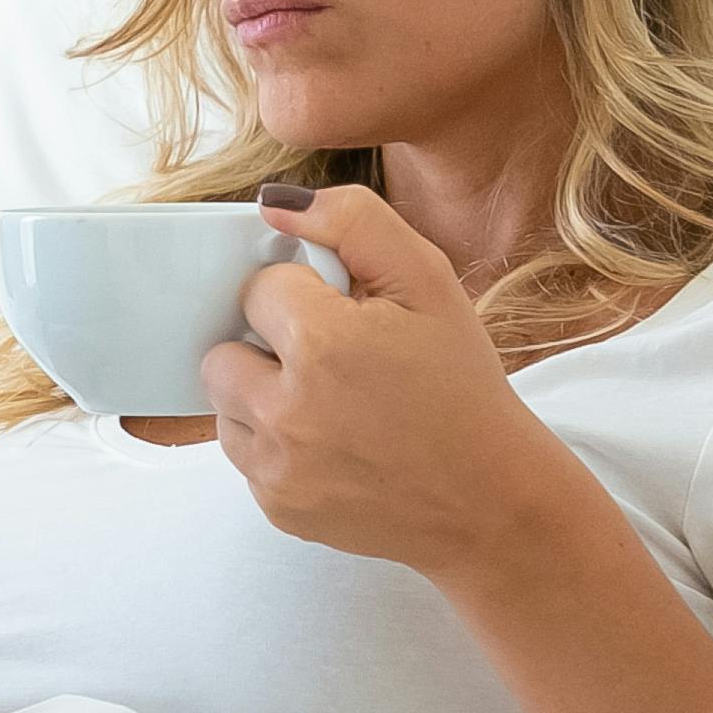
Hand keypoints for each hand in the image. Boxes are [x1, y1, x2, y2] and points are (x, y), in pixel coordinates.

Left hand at [200, 184, 572, 583]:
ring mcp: (276, 468)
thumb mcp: (429, 281)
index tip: (346, 318)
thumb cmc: (462, 386)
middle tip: (331, 362)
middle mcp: (286, 412)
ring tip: (330, 404)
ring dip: (262, 396)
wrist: (489, 501)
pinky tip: (332, 444)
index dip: (304, 296)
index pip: (260, 288)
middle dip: (267, 347)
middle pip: (222, 350)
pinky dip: (276, 445)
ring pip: (225, 404)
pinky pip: (245, 455)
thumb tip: (275, 205)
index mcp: (322, 346)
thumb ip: (352, 222)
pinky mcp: (276, 507)